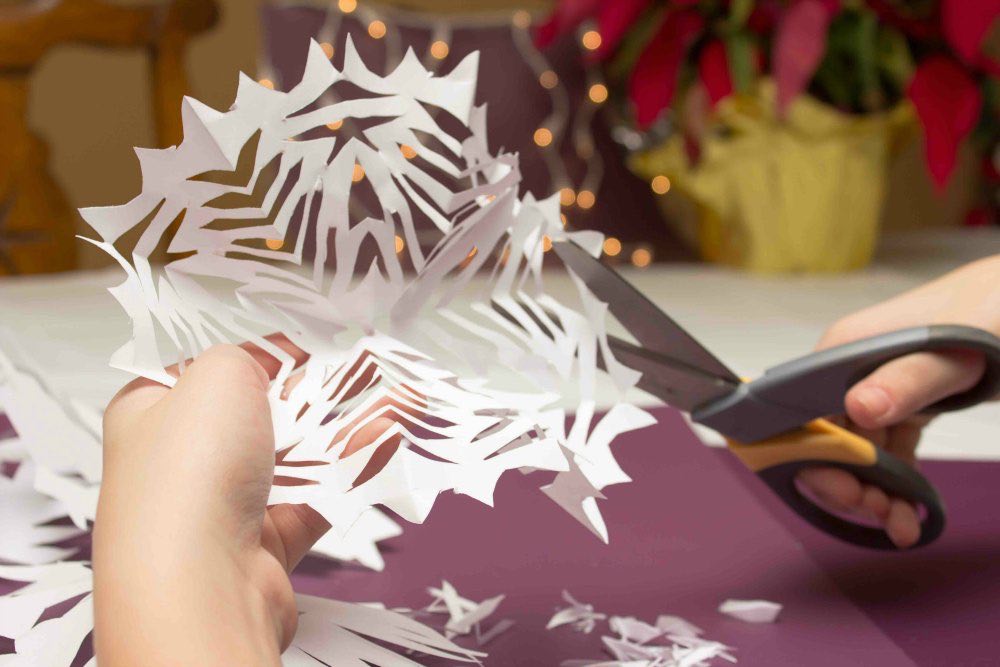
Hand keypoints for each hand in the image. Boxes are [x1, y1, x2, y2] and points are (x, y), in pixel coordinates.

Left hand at [93, 339, 396, 665]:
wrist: (201, 583)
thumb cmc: (191, 469)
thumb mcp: (216, 374)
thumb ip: (247, 356)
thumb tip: (270, 365)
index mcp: (151, 412)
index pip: (208, 371)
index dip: (262, 353)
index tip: (313, 345)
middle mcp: (182, 459)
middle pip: (261, 413)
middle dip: (319, 392)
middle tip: (368, 371)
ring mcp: (223, 506)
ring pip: (295, 456)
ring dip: (346, 429)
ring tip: (399, 404)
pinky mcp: (263, 545)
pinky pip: (315, 499)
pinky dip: (351, 473)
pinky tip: (387, 445)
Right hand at [798, 255, 999, 547]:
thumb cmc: (989, 313)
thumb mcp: (952, 352)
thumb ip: (906, 380)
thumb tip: (858, 408)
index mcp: (841, 352)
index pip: (806, 416)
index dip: (818, 459)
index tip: (849, 493)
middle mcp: (848, 372)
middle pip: (827, 440)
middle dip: (849, 483)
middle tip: (882, 512)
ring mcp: (874, 388)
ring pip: (858, 451)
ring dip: (875, 492)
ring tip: (902, 522)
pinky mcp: (901, 403)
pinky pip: (887, 449)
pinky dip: (896, 482)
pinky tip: (910, 509)